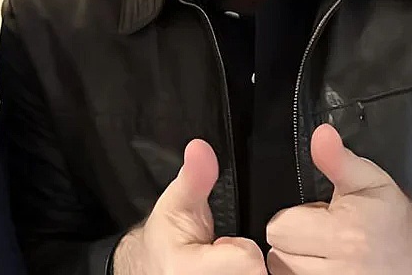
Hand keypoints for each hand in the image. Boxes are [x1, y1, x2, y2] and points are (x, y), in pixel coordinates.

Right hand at [113, 139, 265, 274]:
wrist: (154, 268)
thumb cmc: (166, 241)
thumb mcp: (176, 203)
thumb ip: (195, 177)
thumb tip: (200, 149)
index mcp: (187, 271)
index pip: (249, 260)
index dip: (241, 246)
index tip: (223, 242)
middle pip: (257, 272)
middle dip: (246, 260)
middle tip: (223, 254)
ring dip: (247, 269)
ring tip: (225, 263)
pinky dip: (247, 274)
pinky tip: (229, 270)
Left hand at [265, 124, 411, 274]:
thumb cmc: (393, 219)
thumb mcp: (368, 180)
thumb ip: (337, 158)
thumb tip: (321, 135)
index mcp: (342, 235)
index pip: (280, 227)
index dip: (295, 217)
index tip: (318, 215)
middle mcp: (337, 271)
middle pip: (278, 252)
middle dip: (294, 239)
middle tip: (323, 232)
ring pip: (284, 270)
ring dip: (297, 259)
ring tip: (326, 250)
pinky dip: (305, 273)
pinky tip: (326, 264)